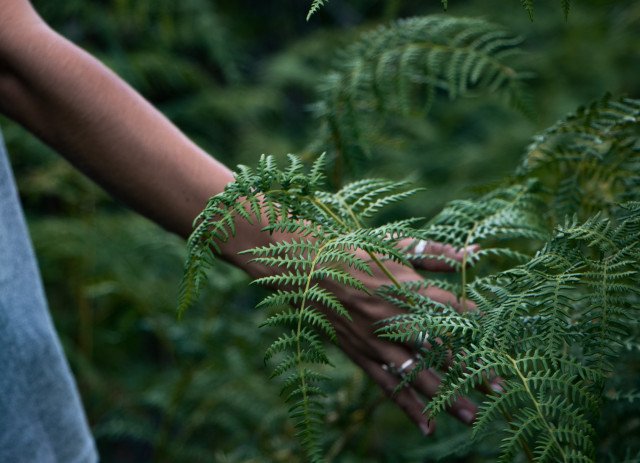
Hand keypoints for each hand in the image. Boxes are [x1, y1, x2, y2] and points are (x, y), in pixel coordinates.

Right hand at [320, 239, 477, 434]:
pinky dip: (407, 407)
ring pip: (416, 375)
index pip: (450, 309)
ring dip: (445, 396)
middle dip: (471, 369)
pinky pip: (387, 385)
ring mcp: (376, 341)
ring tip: (472, 415)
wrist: (308, 269)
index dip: (474, 321)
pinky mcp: (361, 355)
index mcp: (405, 288)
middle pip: (439, 350)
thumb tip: (474, 251)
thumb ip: (435, 253)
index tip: (496, 334)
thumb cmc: (356, 254)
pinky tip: (428, 425)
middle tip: (501, 388)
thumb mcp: (395, 247)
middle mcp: (393, 319)